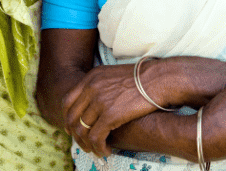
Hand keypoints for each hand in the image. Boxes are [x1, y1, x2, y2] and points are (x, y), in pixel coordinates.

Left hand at [64, 59, 179, 155]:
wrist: (159, 79)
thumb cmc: (142, 78)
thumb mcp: (114, 76)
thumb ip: (100, 86)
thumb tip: (93, 103)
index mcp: (91, 77)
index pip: (67, 100)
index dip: (67, 117)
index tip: (72, 128)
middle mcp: (91, 88)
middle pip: (72, 117)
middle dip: (76, 134)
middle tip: (84, 143)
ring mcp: (99, 101)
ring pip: (82, 130)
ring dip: (87, 144)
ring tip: (96, 150)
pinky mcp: (110, 115)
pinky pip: (95, 137)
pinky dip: (99, 147)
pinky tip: (106, 150)